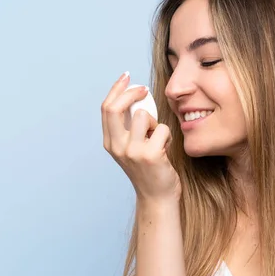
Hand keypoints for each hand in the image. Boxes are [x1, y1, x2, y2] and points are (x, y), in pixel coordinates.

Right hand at [101, 72, 180, 203]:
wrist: (158, 198)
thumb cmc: (150, 170)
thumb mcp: (133, 147)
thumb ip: (131, 126)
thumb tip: (137, 97)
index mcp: (110, 143)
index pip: (106, 108)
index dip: (116, 89)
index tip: (127, 77)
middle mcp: (117, 147)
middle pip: (115, 107)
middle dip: (131, 92)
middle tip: (144, 88)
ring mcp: (132, 151)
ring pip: (144, 115)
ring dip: (156, 121)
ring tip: (158, 136)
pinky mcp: (150, 155)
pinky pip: (163, 129)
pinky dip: (167, 135)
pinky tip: (166, 149)